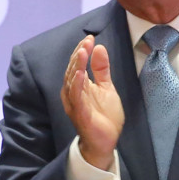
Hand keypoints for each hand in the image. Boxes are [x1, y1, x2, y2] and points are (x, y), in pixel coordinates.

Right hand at [61, 35, 124, 169]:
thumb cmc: (103, 116)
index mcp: (78, 86)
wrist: (105, 142)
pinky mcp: (80, 114)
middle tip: (87, 41)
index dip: (82, 50)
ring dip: (77, 66)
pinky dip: (77, 84)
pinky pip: (76, 97)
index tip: (90, 37)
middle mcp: (72, 93)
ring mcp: (74, 104)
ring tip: (83, 51)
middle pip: (73, 70)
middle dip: (79, 54)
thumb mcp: (106, 87)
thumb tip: (99, 47)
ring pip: (72, 81)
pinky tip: (81, 73)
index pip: (77, 64)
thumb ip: (102, 69)